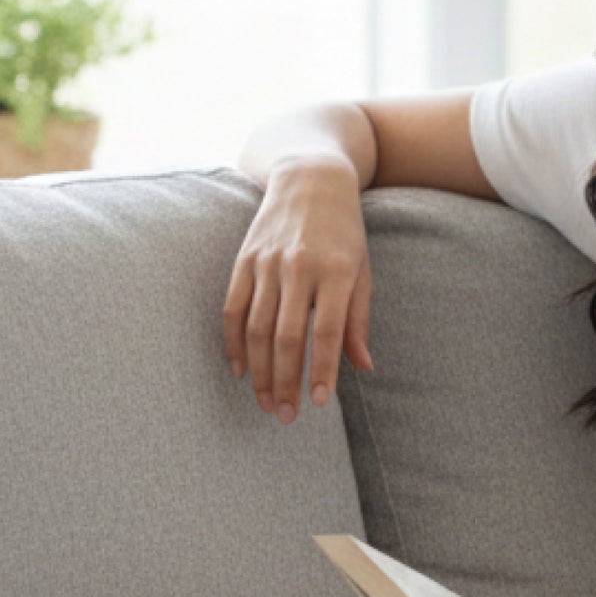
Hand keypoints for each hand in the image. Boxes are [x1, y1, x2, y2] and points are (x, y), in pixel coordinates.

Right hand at [223, 160, 374, 421]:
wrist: (311, 180)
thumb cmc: (345, 233)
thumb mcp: (362, 271)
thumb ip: (357, 320)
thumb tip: (362, 366)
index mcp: (336, 272)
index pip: (327, 333)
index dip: (321, 371)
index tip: (317, 404)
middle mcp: (299, 268)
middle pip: (287, 337)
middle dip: (284, 381)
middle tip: (284, 416)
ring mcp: (266, 264)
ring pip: (257, 329)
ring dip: (259, 371)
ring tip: (264, 402)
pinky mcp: (243, 261)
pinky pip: (233, 309)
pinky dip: (234, 343)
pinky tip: (240, 370)